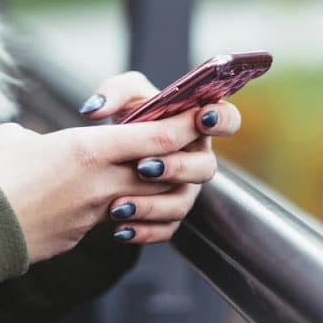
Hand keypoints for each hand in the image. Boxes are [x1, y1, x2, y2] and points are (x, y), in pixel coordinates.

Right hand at [0, 108, 198, 263]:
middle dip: (178, 158)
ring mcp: (92, 214)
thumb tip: (42, 145)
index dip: (184, 126)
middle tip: (178, 144)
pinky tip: (108, 204)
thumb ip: (43, 136)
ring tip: (142, 176)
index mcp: (86, 149)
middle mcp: (99, 183)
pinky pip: (115, 221)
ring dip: (153, 189)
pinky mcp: (79, 236)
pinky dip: (121, 211)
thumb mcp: (15, 137)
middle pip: (163, 171)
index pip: (157, 137)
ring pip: (145, 199)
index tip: (199, 115)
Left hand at [78, 71, 241, 243]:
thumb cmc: (129, 116)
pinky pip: (166, 229)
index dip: (222, 119)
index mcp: (197, 124)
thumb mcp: (123, 95)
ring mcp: (186, 189)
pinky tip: (119, 228)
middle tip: (143, 166)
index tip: (201, 118)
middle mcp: (197, 158)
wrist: (111, 153)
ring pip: (182, 203)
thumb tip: (94, 109)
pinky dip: (143, 231)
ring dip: (152, 205)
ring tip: (119, 205)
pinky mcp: (170, 215)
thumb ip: (113, 92)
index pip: (227, 120)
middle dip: (176, 168)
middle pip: (205, 168)